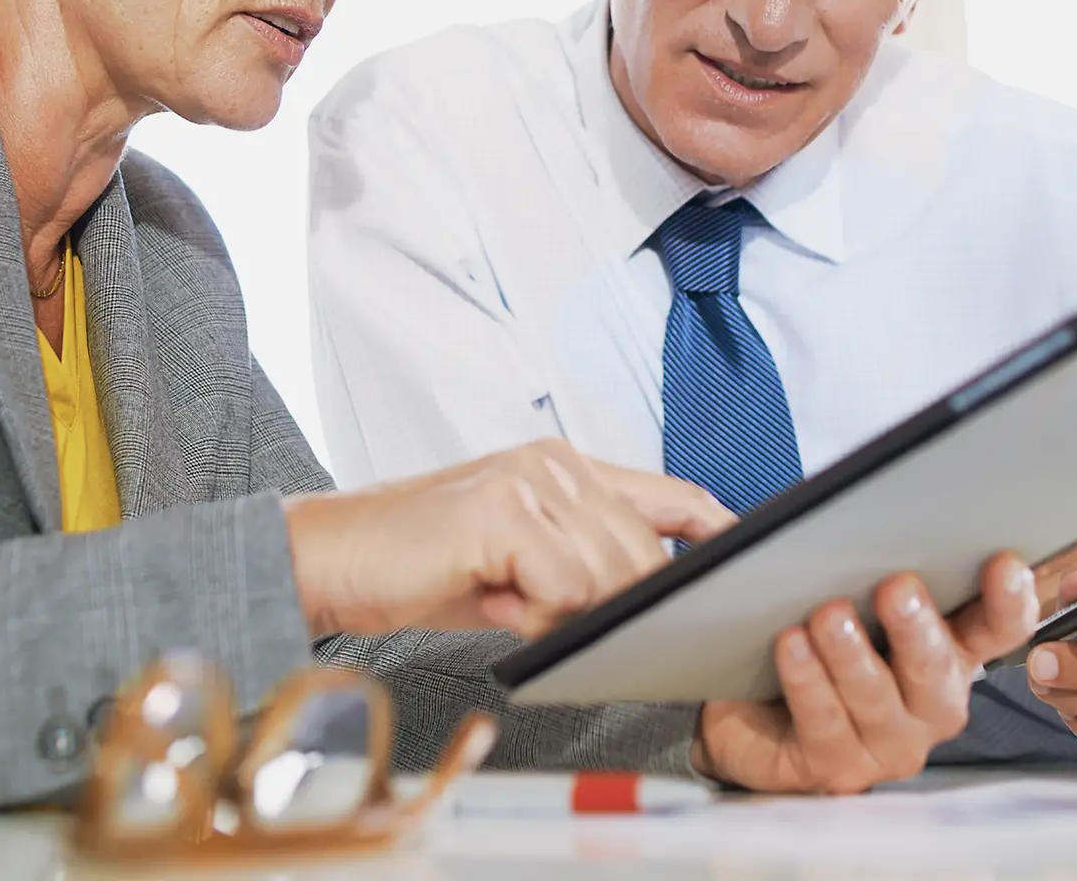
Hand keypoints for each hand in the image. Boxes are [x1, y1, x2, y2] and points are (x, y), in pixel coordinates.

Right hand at [284, 439, 734, 638]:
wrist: (333, 556)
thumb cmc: (421, 564)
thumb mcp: (517, 563)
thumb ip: (576, 567)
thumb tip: (632, 601)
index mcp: (563, 466)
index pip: (664, 492)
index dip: (711, 522)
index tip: (743, 549)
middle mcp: (554, 463)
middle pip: (643, 549)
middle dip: (616, 601)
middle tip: (545, 614)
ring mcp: (531, 481)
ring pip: (607, 573)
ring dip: (562, 611)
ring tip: (504, 598)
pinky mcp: (503, 510)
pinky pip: (563, 586)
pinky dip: (535, 612)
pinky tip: (493, 597)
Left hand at [693, 552, 1036, 793]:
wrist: (746, 707)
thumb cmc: (804, 626)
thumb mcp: (815, 575)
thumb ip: (809, 538)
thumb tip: (759, 498)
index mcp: (947, 645)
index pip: (997, 627)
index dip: (1009, 600)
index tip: (1003, 561)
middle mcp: (928, 701)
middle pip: (938, 671)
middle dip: (918, 629)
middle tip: (897, 588)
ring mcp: (886, 741)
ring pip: (878, 701)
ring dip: (853, 657)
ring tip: (828, 615)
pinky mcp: (835, 767)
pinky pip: (825, 725)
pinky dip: (809, 683)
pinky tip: (792, 646)